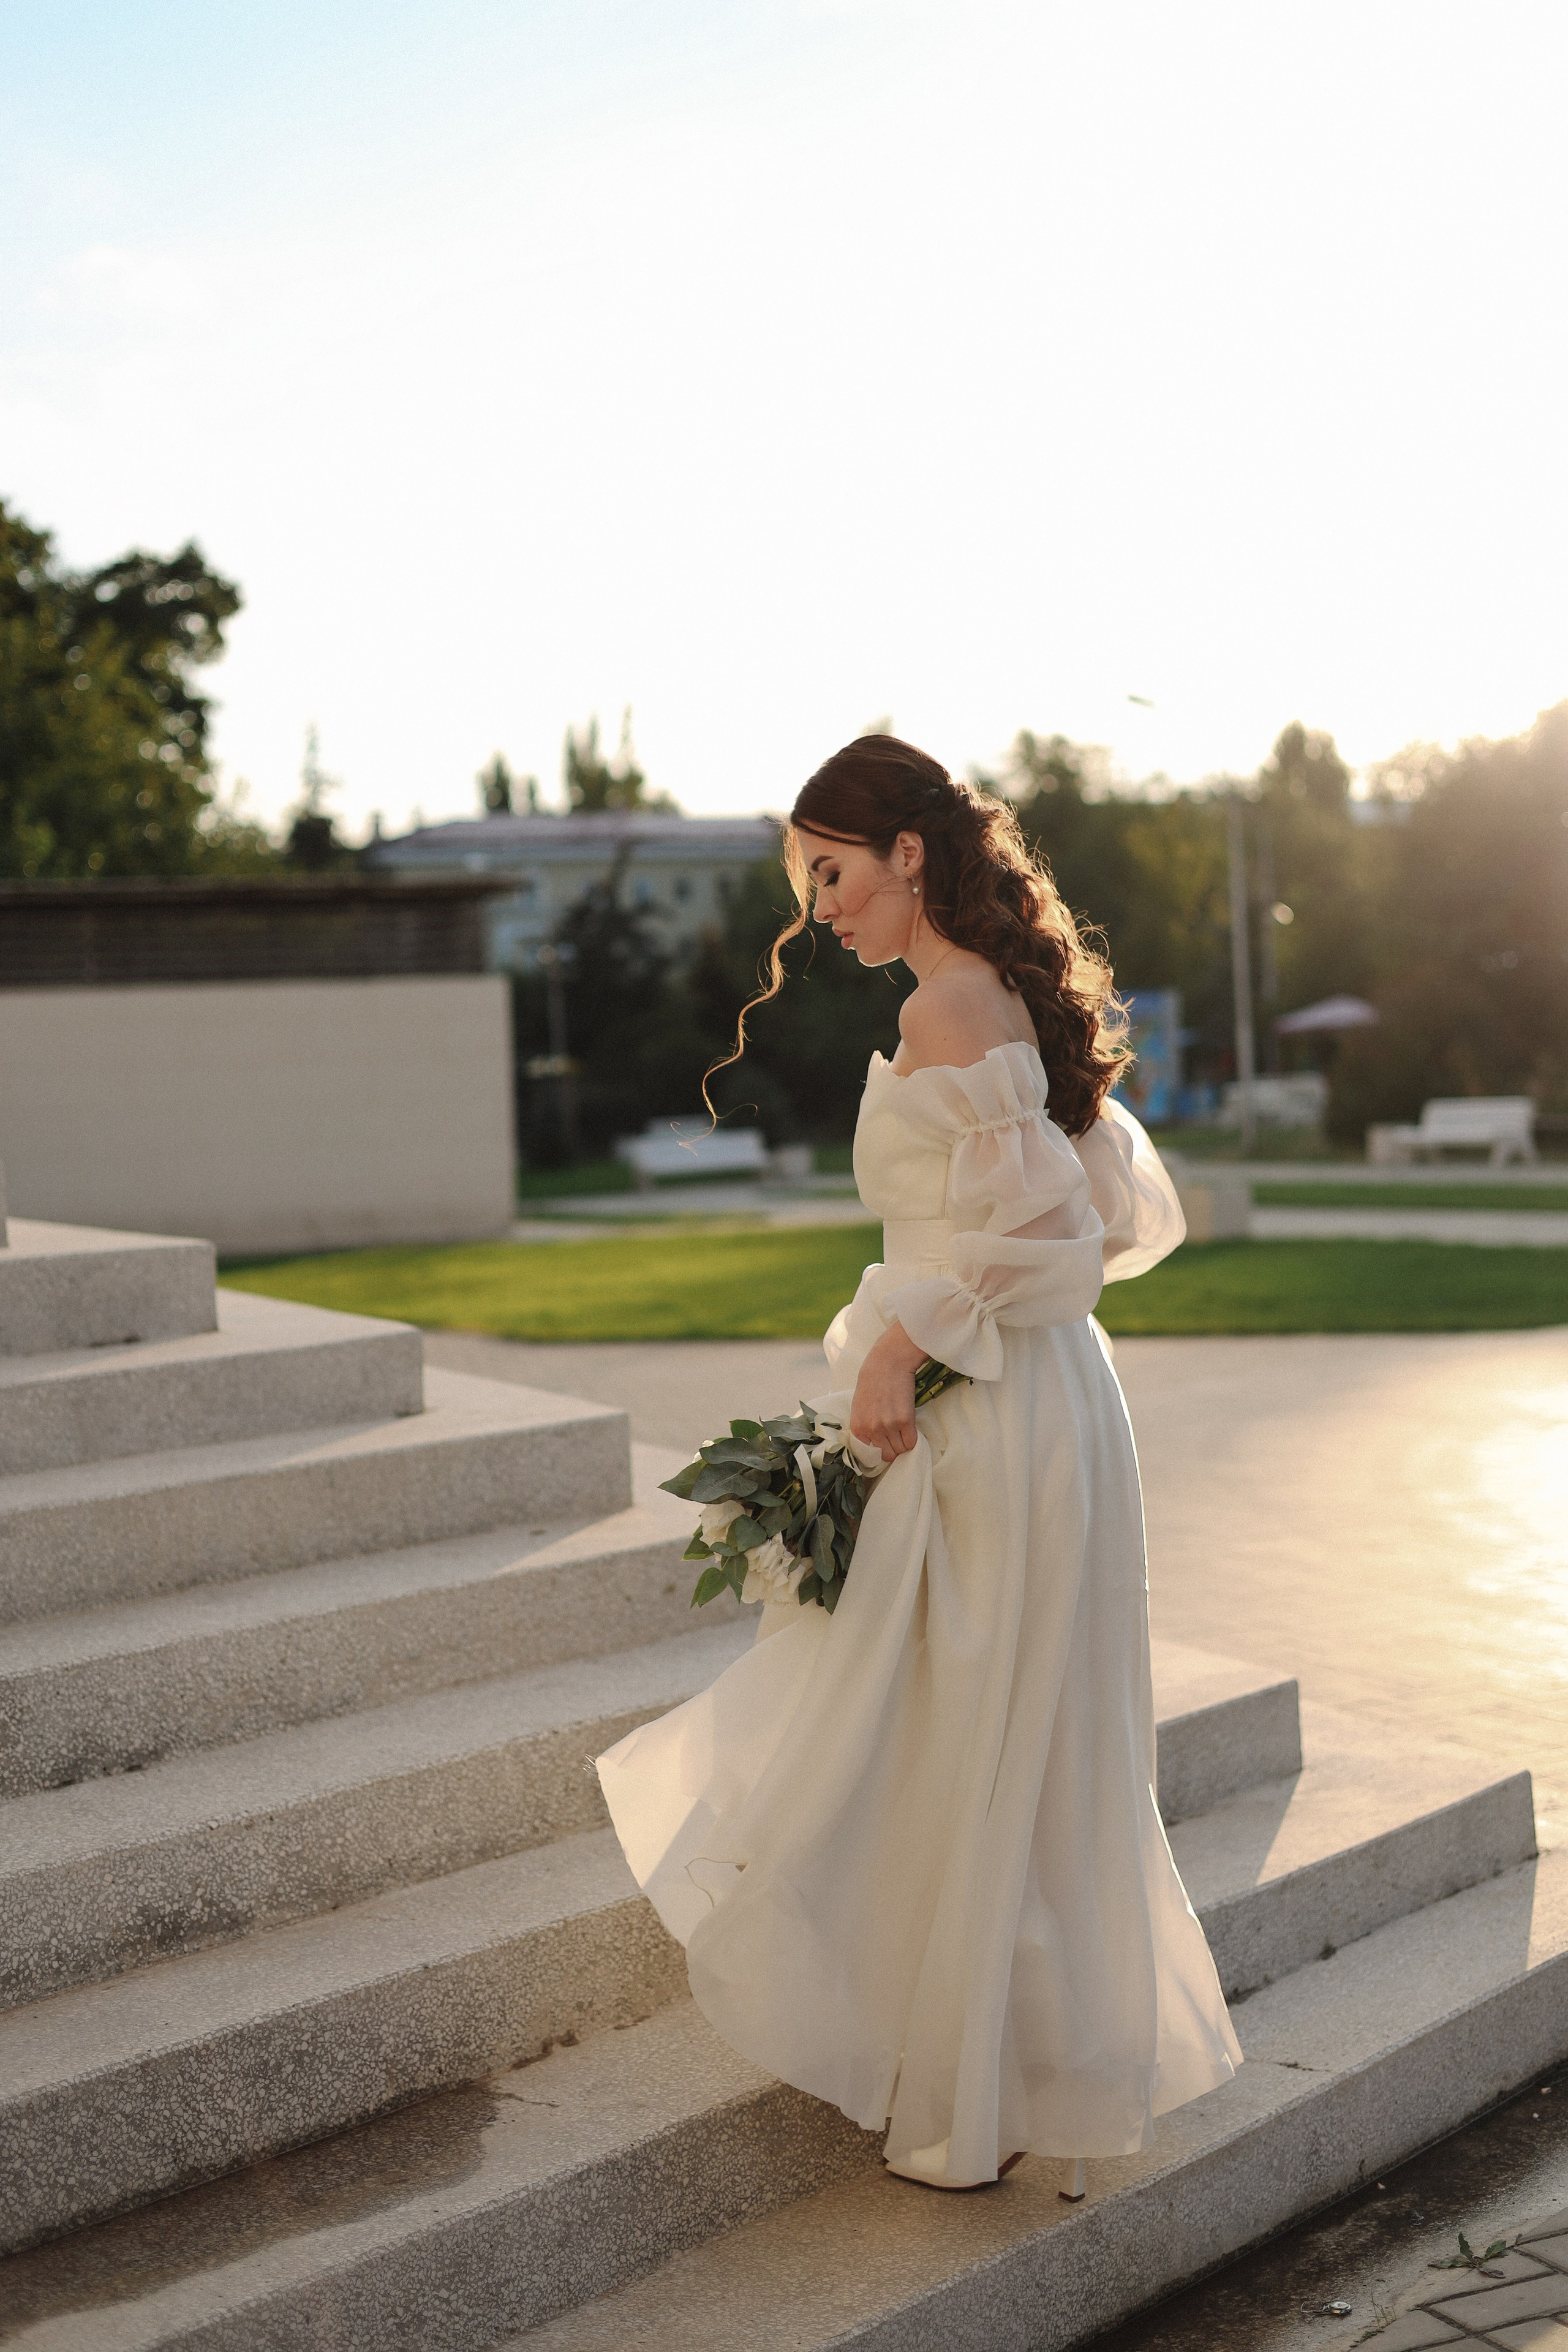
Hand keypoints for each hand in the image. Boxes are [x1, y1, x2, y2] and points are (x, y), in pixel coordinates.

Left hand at [850, 1322, 928, 1461]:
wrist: (886, 1363)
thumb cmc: (872, 1382)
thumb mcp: (859, 1407)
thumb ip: (865, 1427)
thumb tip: (874, 1445)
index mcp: (858, 1428)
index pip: (870, 1455)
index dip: (879, 1450)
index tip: (885, 1444)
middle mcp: (872, 1430)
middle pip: (887, 1455)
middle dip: (893, 1448)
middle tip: (896, 1435)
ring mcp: (888, 1426)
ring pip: (901, 1450)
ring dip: (903, 1443)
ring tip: (903, 1429)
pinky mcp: (905, 1421)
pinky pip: (912, 1442)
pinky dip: (913, 1438)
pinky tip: (910, 1427)